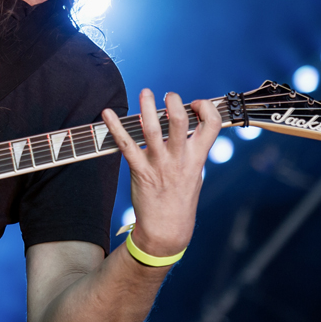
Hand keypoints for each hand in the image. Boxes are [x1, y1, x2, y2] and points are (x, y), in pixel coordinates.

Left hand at [101, 89, 221, 256]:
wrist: (167, 229)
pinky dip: (115, 127)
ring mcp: (158, 163)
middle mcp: (179, 158)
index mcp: (197, 157)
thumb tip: (189, 126)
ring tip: (145, 92)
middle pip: (180, 122)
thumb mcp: (196, 172)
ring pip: (152, 129)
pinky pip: (126, 144)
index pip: (212, 124)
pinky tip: (107, 113)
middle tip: (169, 94)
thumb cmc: (180, 198)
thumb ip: (193, 150)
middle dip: (175, 103)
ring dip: (148, 107)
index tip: (196, 104)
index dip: (207, 108)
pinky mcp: (139, 170)